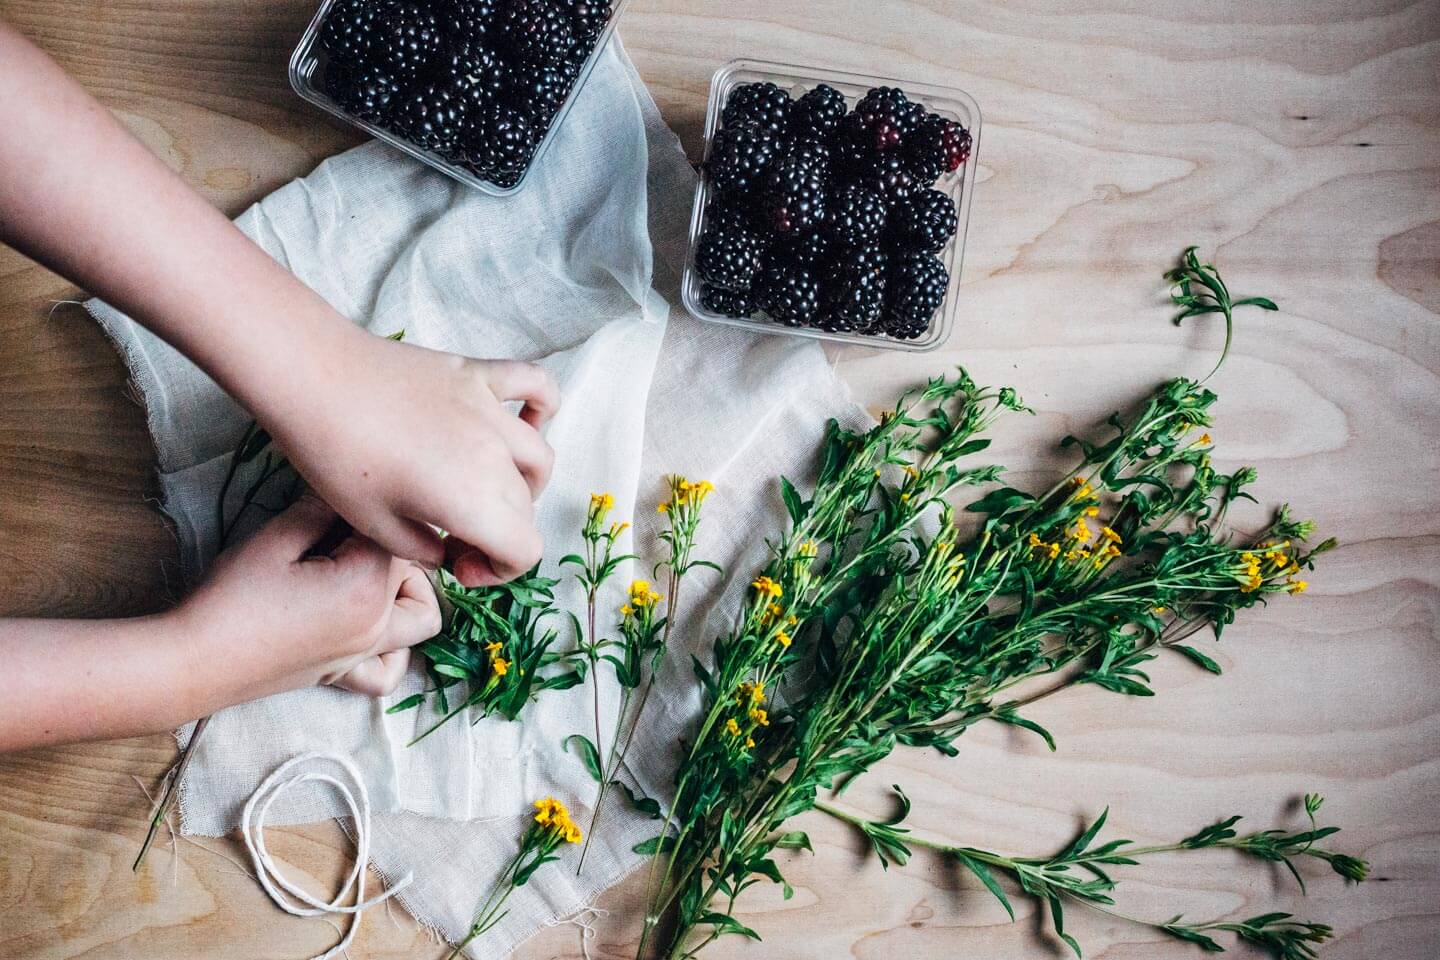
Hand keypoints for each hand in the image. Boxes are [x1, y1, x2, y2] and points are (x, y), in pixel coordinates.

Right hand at [179, 495, 442, 698]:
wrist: (196, 661)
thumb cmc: (232, 597)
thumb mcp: (276, 538)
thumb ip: (321, 510)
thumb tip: (345, 490)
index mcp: (367, 587)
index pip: (396, 535)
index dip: (369, 513)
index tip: (338, 506)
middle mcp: (378, 625)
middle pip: (416, 571)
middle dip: (391, 545)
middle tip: (345, 535)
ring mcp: (363, 654)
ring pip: (421, 619)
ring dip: (411, 593)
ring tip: (371, 574)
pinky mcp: (343, 675)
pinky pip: (389, 670)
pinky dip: (394, 650)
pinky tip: (370, 627)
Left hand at [259, 331, 558, 588]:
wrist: (313, 378)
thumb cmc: (335, 457)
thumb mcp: (374, 527)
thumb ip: (423, 548)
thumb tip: (444, 548)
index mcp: (474, 501)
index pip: (525, 550)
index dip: (500, 570)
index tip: (460, 564)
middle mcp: (496, 456)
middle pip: (526, 508)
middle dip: (499, 533)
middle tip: (453, 537)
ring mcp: (491, 411)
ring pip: (539, 458)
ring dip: (525, 485)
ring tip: (490, 490)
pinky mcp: (478, 375)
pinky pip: (536, 385)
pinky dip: (542, 406)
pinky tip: (526, 421)